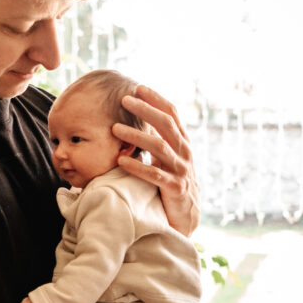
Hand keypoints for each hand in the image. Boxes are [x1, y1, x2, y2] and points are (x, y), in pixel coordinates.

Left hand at [112, 84, 199, 236]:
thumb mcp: (167, 156)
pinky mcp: (174, 189)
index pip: (172, 114)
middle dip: (146, 110)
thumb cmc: (172, 181)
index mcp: (182, 142)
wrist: (187, 215)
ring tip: (115, 128)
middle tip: (124, 100)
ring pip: (159, 148)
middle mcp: (184, 153)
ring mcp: (181, 170)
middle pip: (166, 125)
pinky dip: (138, 167)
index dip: (157, 99)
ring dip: (137, 136)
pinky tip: (121, 161)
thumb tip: (142, 116)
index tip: (139, 87)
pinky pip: (155, 176)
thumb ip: (158, 137)